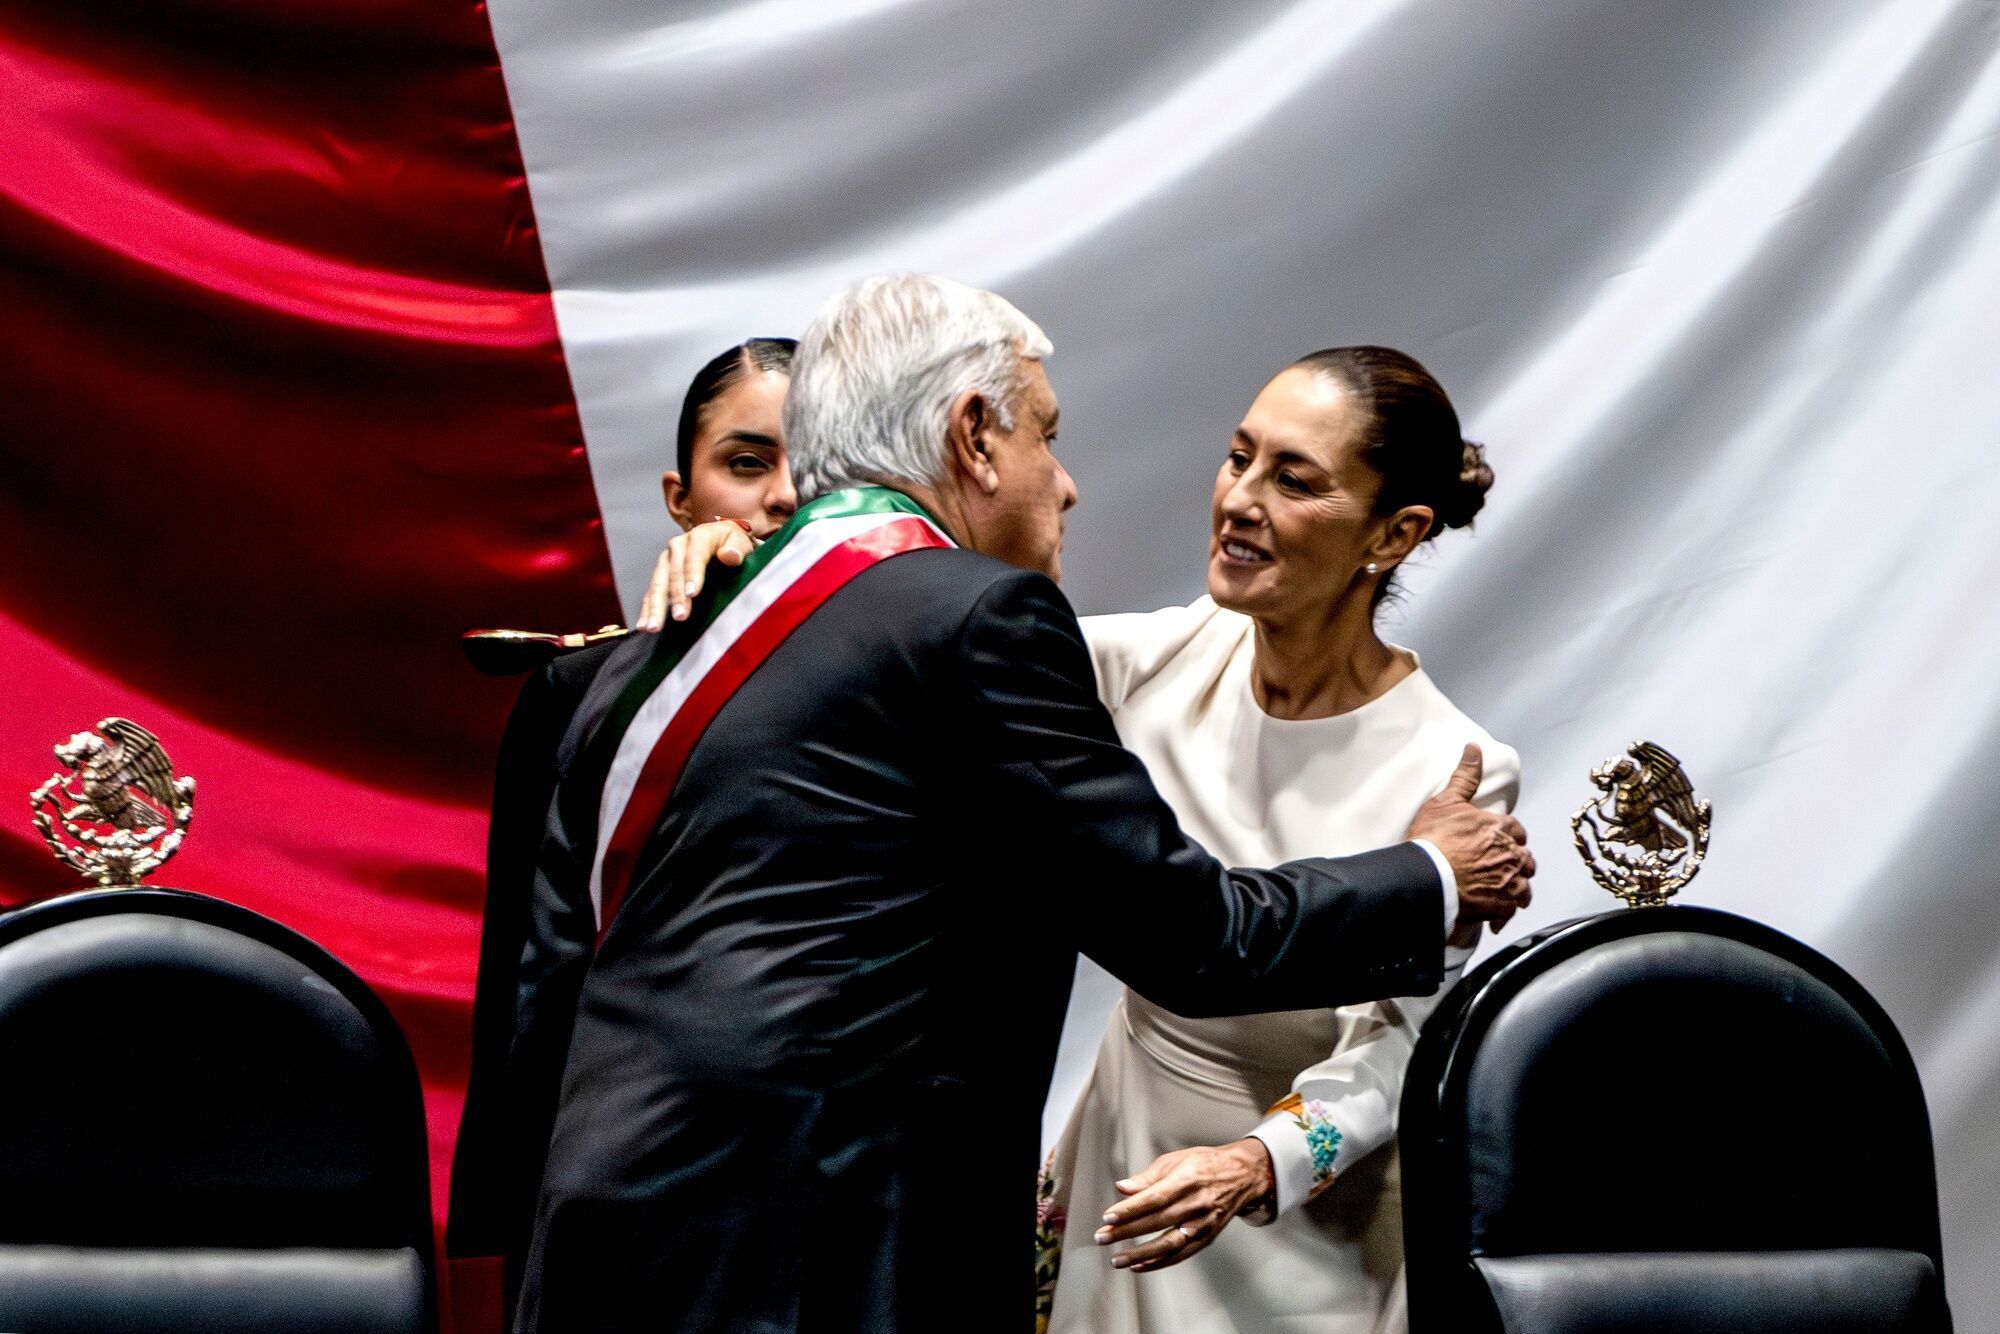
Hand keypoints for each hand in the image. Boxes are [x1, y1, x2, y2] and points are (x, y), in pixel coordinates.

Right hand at [636, 520, 755, 630]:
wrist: (721, 538)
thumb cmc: (733, 544)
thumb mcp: (741, 543)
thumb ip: (737, 550)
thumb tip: (729, 555)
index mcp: (699, 537)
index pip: (694, 557)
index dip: (693, 575)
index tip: (693, 594)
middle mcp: (677, 547)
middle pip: (673, 573)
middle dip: (675, 596)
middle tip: (679, 616)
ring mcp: (667, 561)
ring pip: (658, 584)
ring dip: (655, 606)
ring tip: (654, 626)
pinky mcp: (661, 574)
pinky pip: (652, 592)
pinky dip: (647, 609)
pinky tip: (644, 625)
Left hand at [1093, 1139, 1273, 1273]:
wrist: (1242, 1176)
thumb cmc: (1206, 1164)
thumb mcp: (1175, 1160)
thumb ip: (1147, 1177)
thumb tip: (1123, 1188)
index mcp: (1186, 1180)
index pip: (1154, 1198)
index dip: (1130, 1209)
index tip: (1108, 1217)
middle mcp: (1196, 1203)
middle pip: (1157, 1222)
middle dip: (1126, 1232)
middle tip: (1103, 1237)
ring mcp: (1203, 1223)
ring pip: (1169, 1244)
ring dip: (1140, 1254)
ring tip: (1118, 1259)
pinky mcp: (1207, 1236)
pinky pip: (1181, 1254)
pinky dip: (1160, 1262)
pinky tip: (1140, 1265)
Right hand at [1407, 744, 1534, 933]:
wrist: (1426, 876)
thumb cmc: (1434, 839)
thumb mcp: (1446, 801)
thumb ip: (1465, 776)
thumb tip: (1475, 748)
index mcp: (1500, 828)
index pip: (1517, 830)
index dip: (1510, 835)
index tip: (1501, 840)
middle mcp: (1510, 855)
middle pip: (1525, 860)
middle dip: (1517, 863)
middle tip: (1502, 867)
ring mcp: (1507, 882)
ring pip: (1524, 887)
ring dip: (1516, 888)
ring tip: (1503, 891)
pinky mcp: (1500, 906)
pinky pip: (1510, 911)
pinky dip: (1504, 913)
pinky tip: (1494, 915)